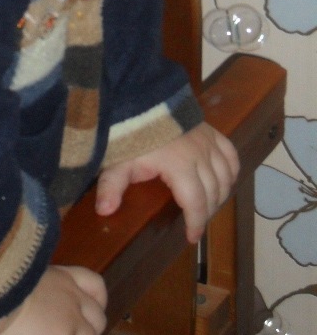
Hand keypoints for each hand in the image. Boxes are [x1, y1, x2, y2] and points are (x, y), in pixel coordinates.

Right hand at [0, 265, 106, 334]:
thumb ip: (27, 291)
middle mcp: (71, 295)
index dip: (96, 303)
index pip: (94, 284)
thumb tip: (16, 306)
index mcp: (59, 275)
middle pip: (98, 320)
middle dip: (85, 334)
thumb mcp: (15, 278)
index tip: (82, 313)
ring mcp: (70, 319)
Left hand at [95, 123, 239, 242]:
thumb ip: (112, 186)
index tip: (191, 238)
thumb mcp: (118, 160)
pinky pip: (231, 155)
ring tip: (208, 206)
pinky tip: (225, 181)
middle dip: (206, 212)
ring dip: (220, 195)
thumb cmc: (129, 132)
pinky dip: (232, 171)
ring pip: (226, 177)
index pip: (195, 203)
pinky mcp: (212, 131)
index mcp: (179, 166)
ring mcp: (208, 142)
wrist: (142, 97)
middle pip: (213, 193)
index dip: (196, 223)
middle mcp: (200, 156)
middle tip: (195, 222)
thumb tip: (103, 211)